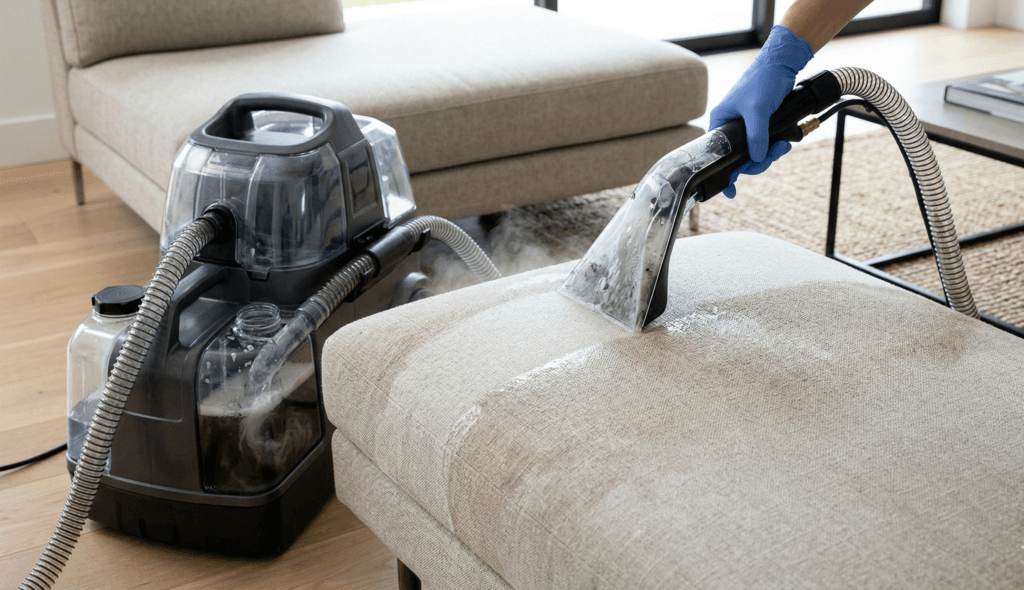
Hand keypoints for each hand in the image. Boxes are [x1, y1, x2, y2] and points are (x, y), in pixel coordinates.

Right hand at [709, 25, 812, 197]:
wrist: (782, 64)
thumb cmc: (762, 81)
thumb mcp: (757, 111)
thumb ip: (756, 136)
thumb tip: (757, 159)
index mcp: (720, 122)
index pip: (716, 154)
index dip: (723, 174)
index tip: (729, 191)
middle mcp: (731, 127)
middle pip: (741, 157)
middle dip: (758, 161)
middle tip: (772, 155)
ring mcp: (747, 127)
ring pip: (756, 152)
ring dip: (771, 153)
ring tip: (783, 145)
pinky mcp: (762, 124)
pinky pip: (766, 143)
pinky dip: (776, 145)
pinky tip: (786, 140)